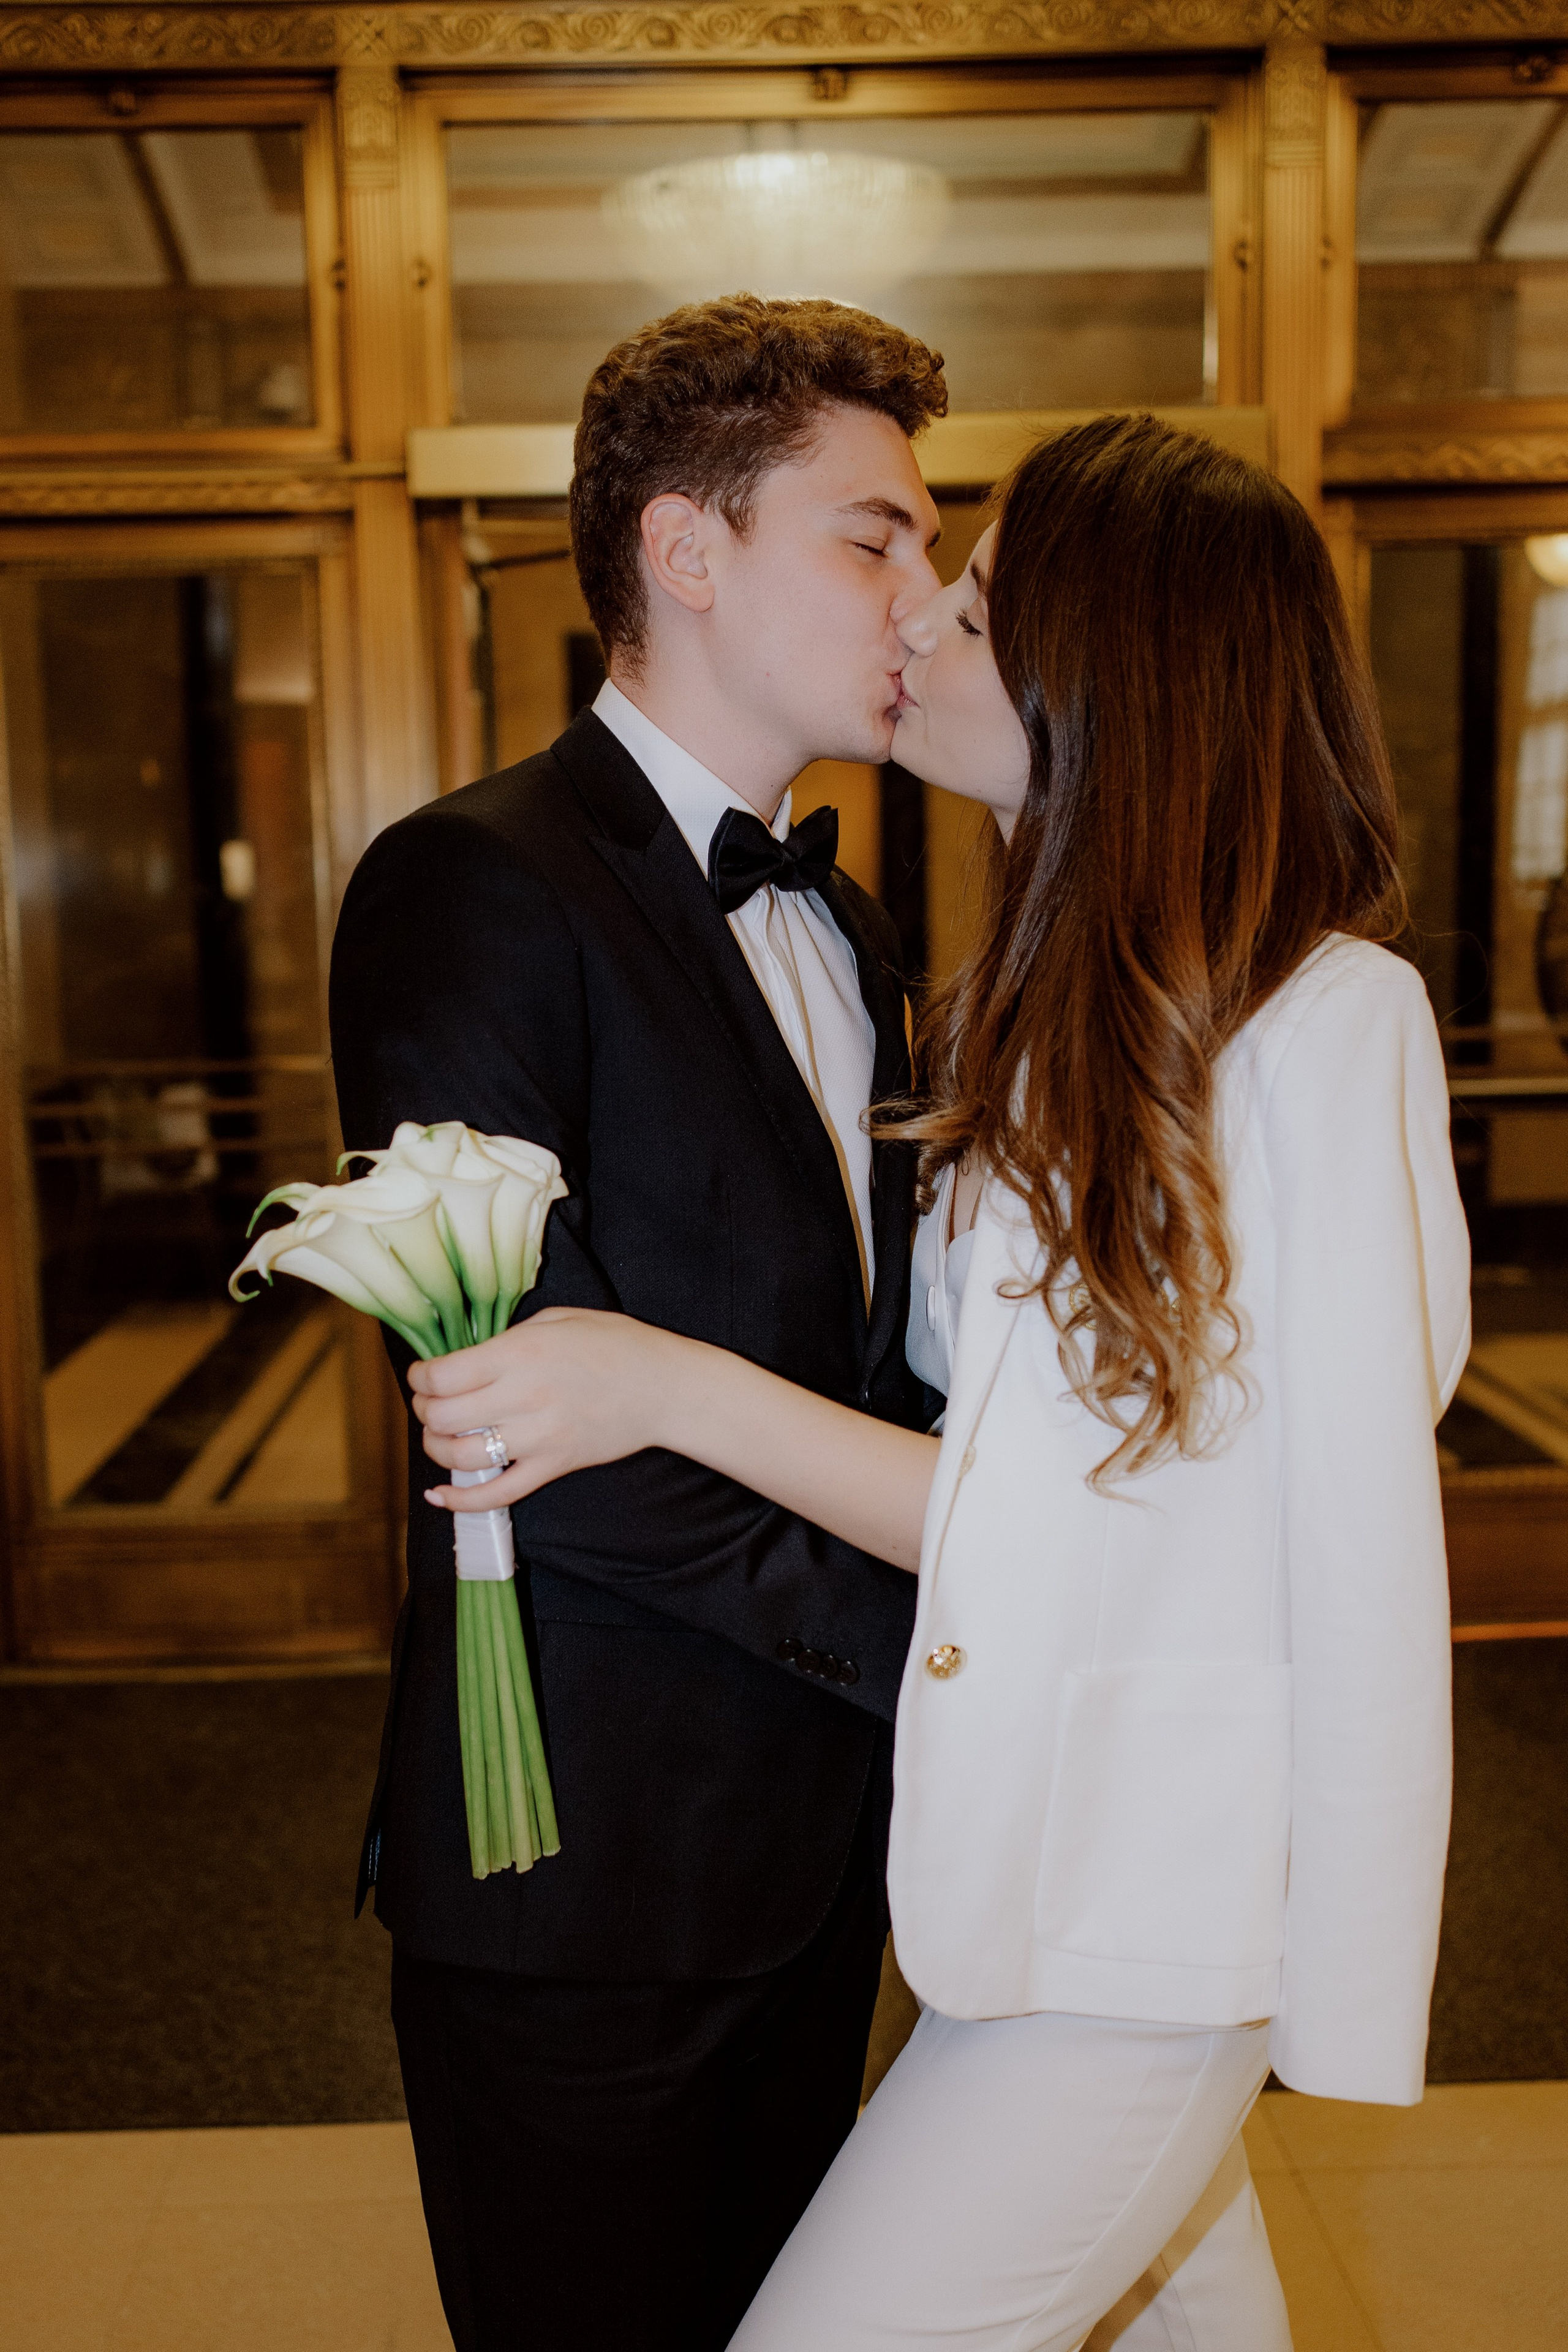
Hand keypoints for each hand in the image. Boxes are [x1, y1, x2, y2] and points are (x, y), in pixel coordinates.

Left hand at [409, 1309, 681, 1510]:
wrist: (664, 1386)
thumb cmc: (615, 1345)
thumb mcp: (557, 1319)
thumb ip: (508, 1338)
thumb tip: (468, 1359)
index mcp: (520, 1354)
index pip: (442, 1376)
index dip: (419, 1378)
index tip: (422, 1376)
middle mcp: (523, 1397)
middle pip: (441, 1416)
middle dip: (423, 1410)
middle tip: (429, 1402)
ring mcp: (538, 1438)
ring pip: (459, 1456)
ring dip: (435, 1448)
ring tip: (439, 1437)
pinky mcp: (553, 1467)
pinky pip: (497, 1494)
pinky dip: (462, 1501)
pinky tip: (440, 1496)